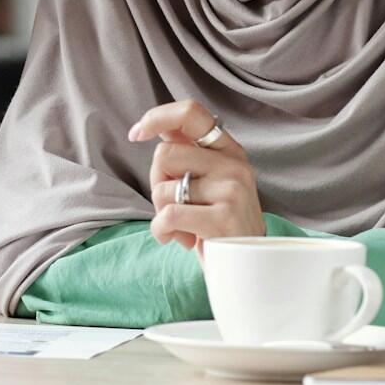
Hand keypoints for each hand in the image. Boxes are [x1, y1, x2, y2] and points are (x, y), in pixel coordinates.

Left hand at [131, 99, 265, 254]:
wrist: (249, 272)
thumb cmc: (219, 227)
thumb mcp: (207, 186)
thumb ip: (187, 155)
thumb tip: (158, 126)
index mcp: (229, 150)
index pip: (190, 112)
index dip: (156, 116)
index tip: (135, 133)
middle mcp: (235, 163)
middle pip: (165, 154)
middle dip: (156, 183)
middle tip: (174, 207)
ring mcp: (232, 188)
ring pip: (163, 188)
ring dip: (161, 213)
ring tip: (184, 227)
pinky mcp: (225, 216)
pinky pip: (169, 215)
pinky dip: (162, 231)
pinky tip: (181, 240)